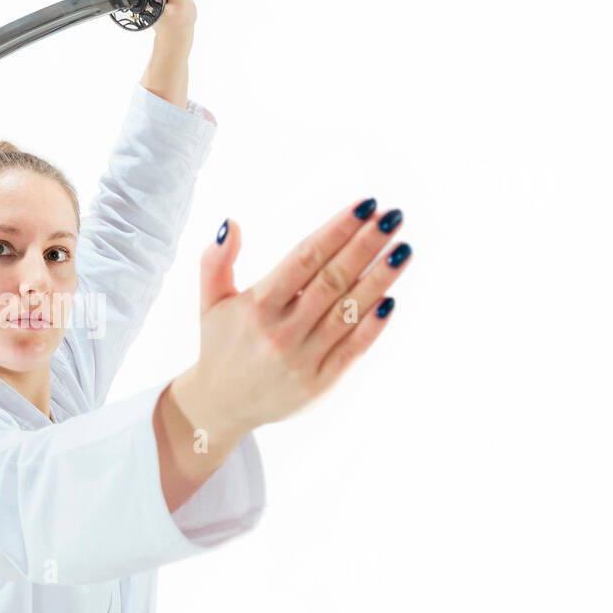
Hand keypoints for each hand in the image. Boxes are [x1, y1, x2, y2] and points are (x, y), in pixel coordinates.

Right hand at [172, 201, 410, 432]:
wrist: (220, 405)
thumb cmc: (220, 345)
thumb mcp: (210, 302)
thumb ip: (216, 261)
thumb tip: (233, 225)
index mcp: (256, 306)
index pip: (304, 258)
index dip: (337, 230)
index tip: (365, 207)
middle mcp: (280, 331)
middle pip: (332, 280)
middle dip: (366, 246)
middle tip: (393, 218)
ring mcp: (302, 359)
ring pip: (347, 311)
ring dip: (379, 279)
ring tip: (402, 250)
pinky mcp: (319, 383)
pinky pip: (352, 349)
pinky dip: (372, 325)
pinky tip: (391, 298)